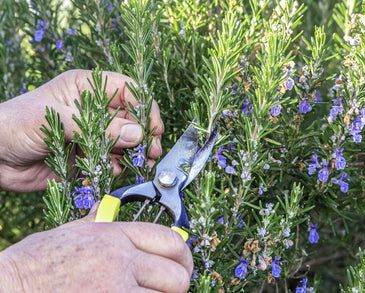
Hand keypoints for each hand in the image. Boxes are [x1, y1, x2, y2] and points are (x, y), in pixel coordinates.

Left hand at [0, 70, 163, 191]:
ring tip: (142, 163)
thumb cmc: (14, 125)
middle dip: (144, 133)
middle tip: (151, 150)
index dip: (144, 106)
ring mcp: (93, 133)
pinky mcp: (88, 155)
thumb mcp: (55, 119)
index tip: (152, 127)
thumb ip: (97, 127)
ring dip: (136, 152)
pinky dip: (119, 166)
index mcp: (87, 88)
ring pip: (126, 140)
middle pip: (132, 117)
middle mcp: (94, 110)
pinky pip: (113, 159)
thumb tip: (136, 134)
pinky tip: (114, 170)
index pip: (128, 90)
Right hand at [0, 205, 192, 291]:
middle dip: (178, 281)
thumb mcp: (72, 231)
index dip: (183, 252)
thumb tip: (113, 212)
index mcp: (114, 235)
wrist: (8, 288)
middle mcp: (121, 261)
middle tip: (170, 286)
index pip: (170, 239)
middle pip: (177, 274)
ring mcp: (117, 291)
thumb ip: (101, 224)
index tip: (182, 261)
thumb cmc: (35, 262)